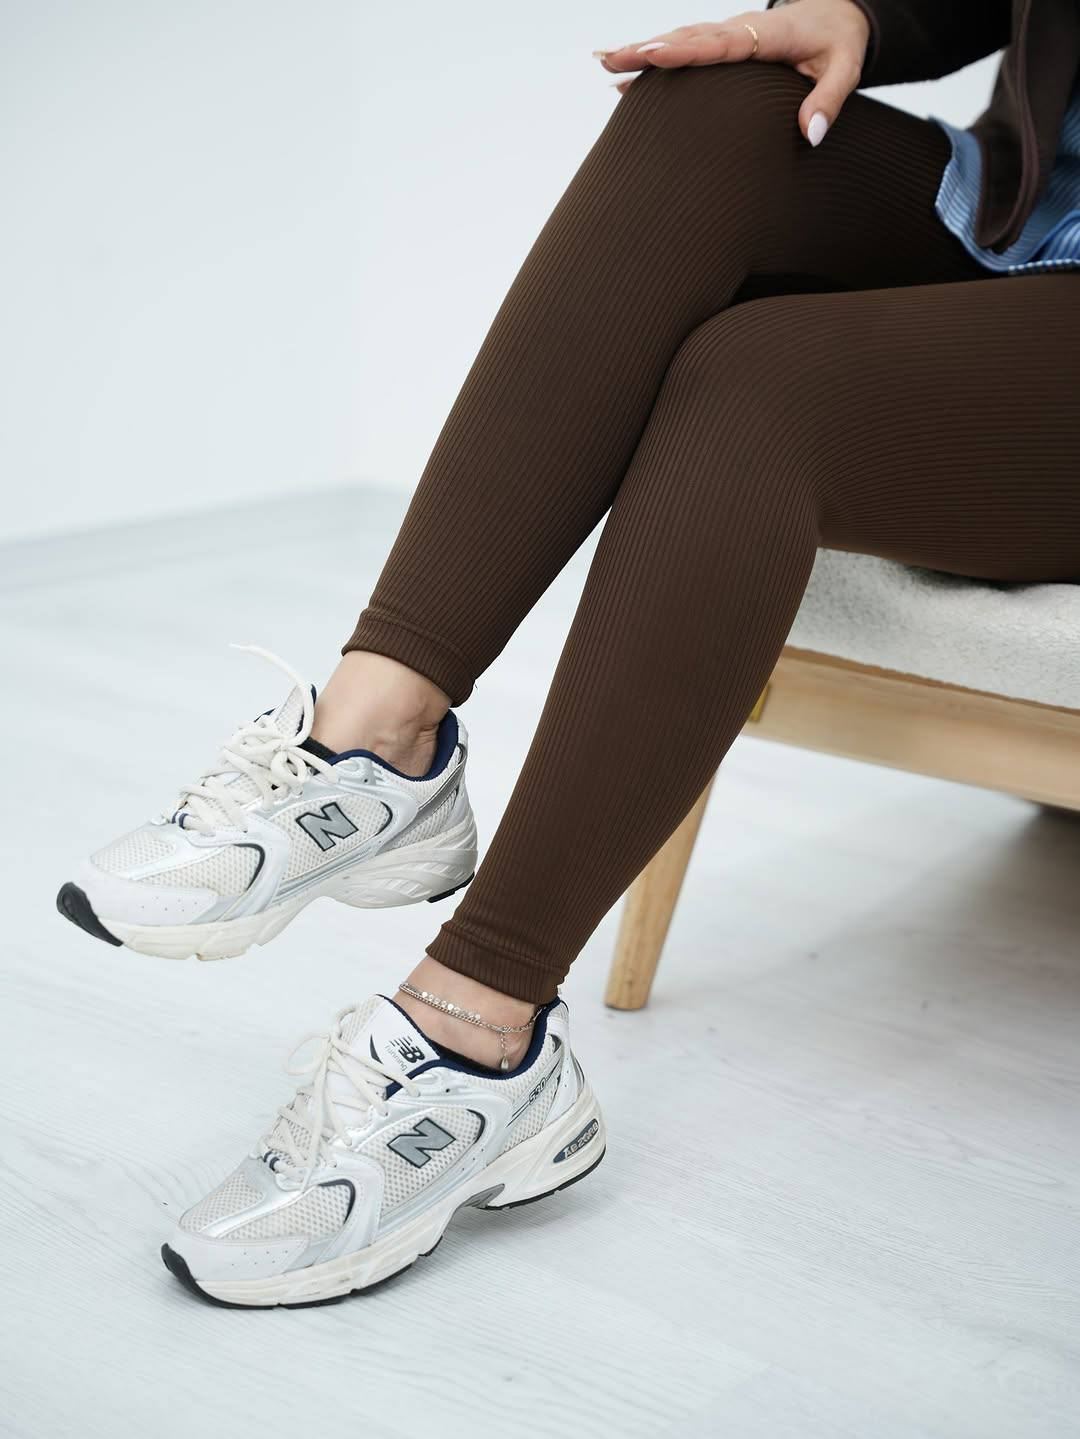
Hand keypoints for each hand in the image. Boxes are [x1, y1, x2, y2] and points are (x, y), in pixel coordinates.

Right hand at [596, 1, 871, 145]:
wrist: (839, 14)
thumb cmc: (841, 43)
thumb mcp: (846, 68)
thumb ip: (829, 100)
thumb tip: (810, 135)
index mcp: (766, 35)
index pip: (720, 43)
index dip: (685, 49)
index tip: (653, 53)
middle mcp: (740, 30)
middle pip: (687, 38)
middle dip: (648, 49)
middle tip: (610, 61)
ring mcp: (727, 34)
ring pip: (680, 40)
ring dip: (642, 51)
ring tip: (605, 63)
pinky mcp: (721, 43)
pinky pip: (684, 48)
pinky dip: (653, 58)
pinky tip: (622, 75)